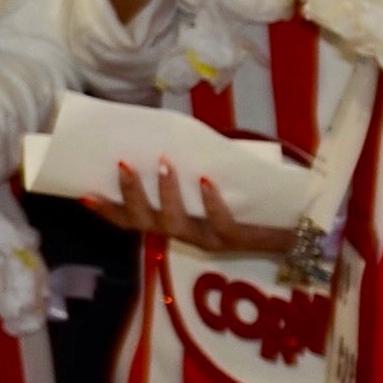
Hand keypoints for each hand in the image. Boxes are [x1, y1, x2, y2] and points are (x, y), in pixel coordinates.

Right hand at [85, 155, 272, 258]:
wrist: (297, 228)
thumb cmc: (252, 202)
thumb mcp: (215, 186)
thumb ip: (193, 173)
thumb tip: (167, 141)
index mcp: (177, 225)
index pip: (133, 222)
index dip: (109, 211)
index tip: (85, 193)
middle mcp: (187, 237)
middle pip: (147, 223)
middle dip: (132, 195)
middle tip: (123, 165)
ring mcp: (210, 241)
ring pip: (175, 224)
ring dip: (165, 194)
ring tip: (162, 164)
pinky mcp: (236, 240)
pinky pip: (218, 222)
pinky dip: (210, 201)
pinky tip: (205, 181)